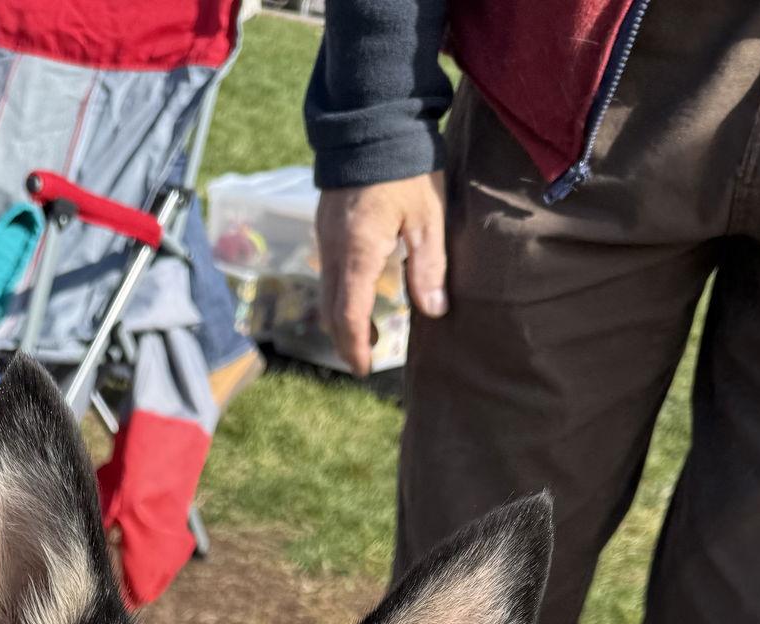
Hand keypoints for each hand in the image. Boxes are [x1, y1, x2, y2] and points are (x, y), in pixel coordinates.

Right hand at [316, 173, 446, 376]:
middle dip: (346, 338)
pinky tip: (361, 290)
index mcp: (357, 254)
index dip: (356, 347)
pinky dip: (339, 292)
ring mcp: (324, 236)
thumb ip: (429, 266)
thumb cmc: (406, 166)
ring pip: (326, 291)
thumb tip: (434, 311)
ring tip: (368, 330)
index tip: (366, 369)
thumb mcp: (428, 216)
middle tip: (365, 358)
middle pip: (331, 309)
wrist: (373, 119)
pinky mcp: (325, 224)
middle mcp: (333, 250)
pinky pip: (327, 270)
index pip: (349, 315)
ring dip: (343, 317)